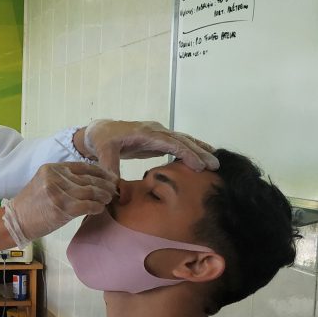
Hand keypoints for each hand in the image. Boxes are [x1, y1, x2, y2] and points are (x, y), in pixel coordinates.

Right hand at [3, 162, 117, 245]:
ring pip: (91, 191)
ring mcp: (59, 193)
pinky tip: (99, 209)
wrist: (15, 221)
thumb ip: (63, 179)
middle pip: (89, 178)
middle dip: (105, 184)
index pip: (83, 166)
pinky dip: (97, 207)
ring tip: (109, 199)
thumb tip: (90, 180)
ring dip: (104, 195)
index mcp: (52, 169)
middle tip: (114, 189)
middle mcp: (55, 178)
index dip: (99, 171)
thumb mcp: (44, 183)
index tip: (109, 177)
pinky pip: (88, 205)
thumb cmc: (31, 206)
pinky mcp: (62, 208)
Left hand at [76, 120, 218, 173]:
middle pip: (181, 140)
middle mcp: (155, 130)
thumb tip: (115, 185)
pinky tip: (204, 156)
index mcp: (144, 132)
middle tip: (215, 165)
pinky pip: (179, 143)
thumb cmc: (102, 140)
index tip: (199, 165)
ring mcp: (159, 133)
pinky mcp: (160, 139)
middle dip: (199, 152)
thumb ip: (109, 166)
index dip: (185, 153)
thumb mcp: (103, 151)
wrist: (101, 130)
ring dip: (200, 149)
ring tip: (216, 161)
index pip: (170, 142)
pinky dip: (192, 148)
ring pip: (183, 140)